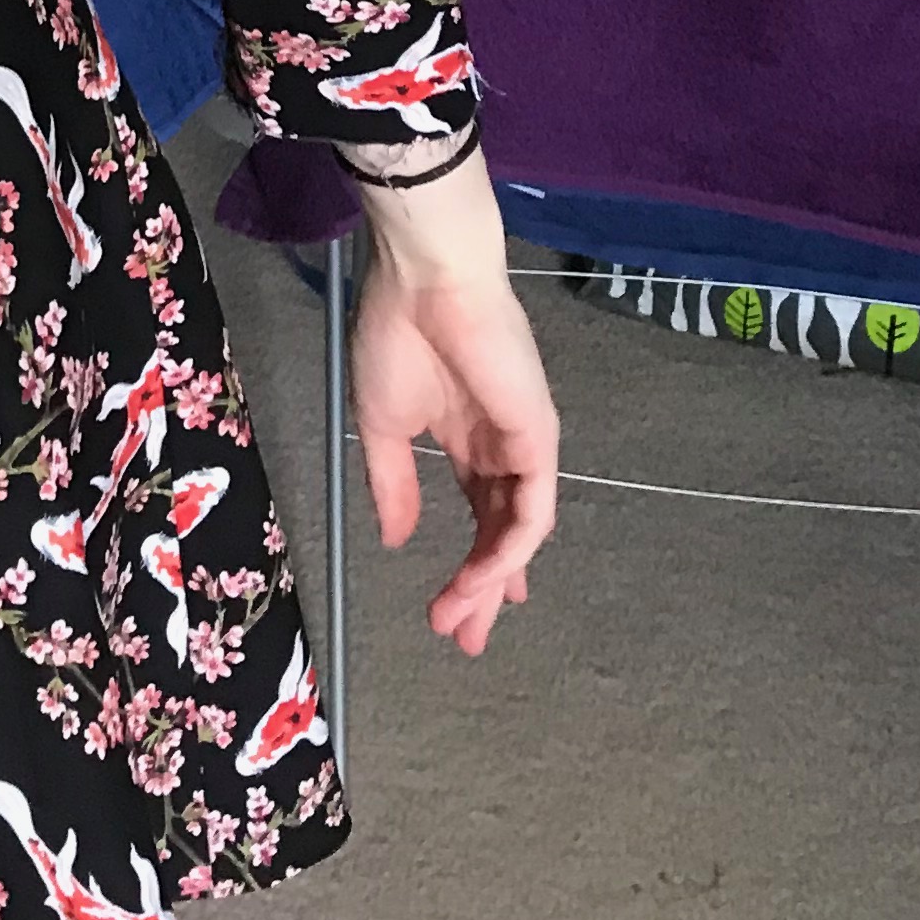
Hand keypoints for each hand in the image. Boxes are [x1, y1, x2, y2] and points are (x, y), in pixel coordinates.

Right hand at [346, 164, 558, 652]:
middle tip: (464, 638)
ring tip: (458, 618)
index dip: (469, 565)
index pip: (478, 514)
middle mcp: (502, 447)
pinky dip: (506, 550)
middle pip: (500, 532)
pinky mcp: (539, 439)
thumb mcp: (381, 423)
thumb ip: (393, 484)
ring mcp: (524, 445)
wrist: (424, 281)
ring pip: (517, 531)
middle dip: (482, 587)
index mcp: (466, 439)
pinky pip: (529, 511)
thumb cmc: (398, 335)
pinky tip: (477, 578)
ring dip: (489, 579)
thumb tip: (398, 541)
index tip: (451, 612)